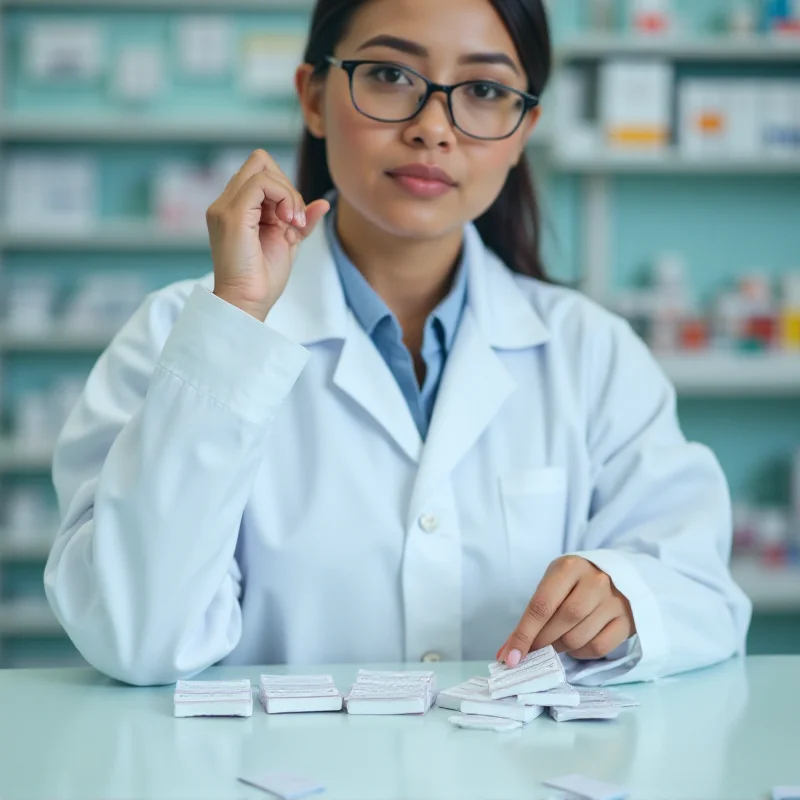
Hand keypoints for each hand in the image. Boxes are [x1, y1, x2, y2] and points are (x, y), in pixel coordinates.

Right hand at [206, 149, 329, 320]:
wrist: (247, 303)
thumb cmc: (263, 280)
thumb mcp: (288, 242)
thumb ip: (301, 220)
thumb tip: (324, 202)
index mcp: (237, 208)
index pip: (261, 172)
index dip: (284, 188)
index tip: (294, 219)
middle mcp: (226, 203)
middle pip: (260, 161)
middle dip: (286, 185)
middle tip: (294, 219)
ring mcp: (226, 206)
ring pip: (262, 166)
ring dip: (288, 193)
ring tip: (291, 223)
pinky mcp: (232, 214)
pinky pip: (262, 182)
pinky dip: (284, 196)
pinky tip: (288, 221)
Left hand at [497, 555, 635, 666]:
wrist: (614, 573)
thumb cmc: (575, 581)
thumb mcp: (553, 584)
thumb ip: (533, 613)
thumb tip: (507, 652)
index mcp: (570, 567)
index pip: (541, 605)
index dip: (524, 634)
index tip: (510, 656)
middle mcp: (595, 582)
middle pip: (562, 622)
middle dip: (542, 642)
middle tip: (534, 649)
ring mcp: (614, 601)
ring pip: (579, 638)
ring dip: (561, 648)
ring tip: (556, 642)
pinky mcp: (627, 620)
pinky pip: (599, 648)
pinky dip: (581, 653)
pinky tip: (576, 645)